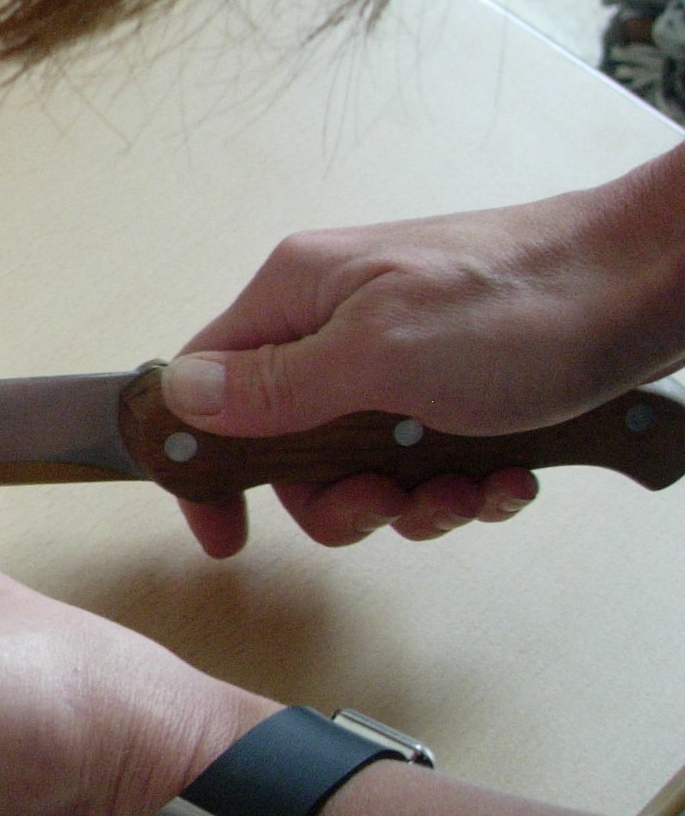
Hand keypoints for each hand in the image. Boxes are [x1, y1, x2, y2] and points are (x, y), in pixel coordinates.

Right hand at [165, 152, 684, 556]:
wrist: (652, 283)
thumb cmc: (521, 304)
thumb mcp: (380, 355)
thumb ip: (274, 385)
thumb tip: (178, 398)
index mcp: (297, 296)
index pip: (204, 386)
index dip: (208, 465)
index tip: (227, 532)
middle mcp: (335, 323)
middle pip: (288, 446)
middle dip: (339, 498)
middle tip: (386, 504)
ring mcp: (398, 354)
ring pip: (362, 464)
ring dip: (412, 499)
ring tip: (467, 491)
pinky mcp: (457, 384)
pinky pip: (427, 459)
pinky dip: (462, 484)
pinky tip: (506, 479)